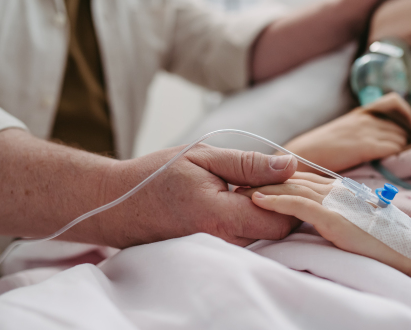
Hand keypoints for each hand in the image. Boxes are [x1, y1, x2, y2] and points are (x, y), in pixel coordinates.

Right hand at [96, 144, 300, 247]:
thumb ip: (249, 163)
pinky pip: (247, 239)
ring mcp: (218, 252)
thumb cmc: (157, 177)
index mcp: (220, 216)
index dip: (290, 195)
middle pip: (277, 231)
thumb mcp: (203, 157)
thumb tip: (291, 164)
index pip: (281, 219)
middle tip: (268, 176)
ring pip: (263, 236)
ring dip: (266, 211)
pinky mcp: (214, 253)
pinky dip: (252, 219)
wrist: (119, 204)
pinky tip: (237, 200)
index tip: (282, 174)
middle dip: (283, 203)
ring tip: (248, 186)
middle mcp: (222, 242)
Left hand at [235, 172, 410, 271]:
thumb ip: (331, 212)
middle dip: (262, 179)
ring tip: (239, 189)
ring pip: (290, 188)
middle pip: (289, 180)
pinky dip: (276, 201)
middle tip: (236, 182)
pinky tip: (257, 200)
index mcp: (337, 188)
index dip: (273, 178)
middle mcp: (333, 189)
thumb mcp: (352, 218)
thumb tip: (309, 215)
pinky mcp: (333, 218)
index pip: (298, 178)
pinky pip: (298, 205)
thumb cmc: (379, 237)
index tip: (251, 181)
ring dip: (262, 187)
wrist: (405, 248)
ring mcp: (334, 202)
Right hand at [284, 93, 410, 172]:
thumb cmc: (321, 148)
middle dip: (404, 139)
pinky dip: (395, 157)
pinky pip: (394, 148)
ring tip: (389, 162)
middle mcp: (366, 119)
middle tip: (395, 154)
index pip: (395, 101)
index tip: (406, 130)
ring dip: (399, 150)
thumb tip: (381, 140)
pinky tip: (385, 164)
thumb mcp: (343, 131)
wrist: (305, 154)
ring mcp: (366, 132)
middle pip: (402, 126)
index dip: (405, 115)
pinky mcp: (365, 146)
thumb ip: (362, 131)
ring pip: (401, 138)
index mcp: (360, 113)